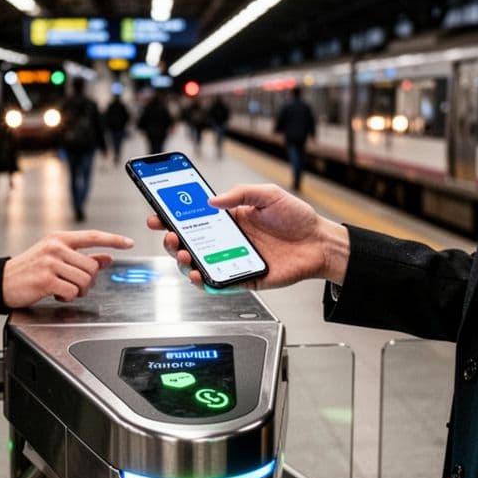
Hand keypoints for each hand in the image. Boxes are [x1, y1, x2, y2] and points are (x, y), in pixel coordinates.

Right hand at [2, 230, 134, 306]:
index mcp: (59, 239)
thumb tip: (106, 258)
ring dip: (78, 290)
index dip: (113, 240)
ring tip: (63, 289)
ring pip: (84, 280)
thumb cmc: (28, 270)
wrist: (1, 281)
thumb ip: (81, 257)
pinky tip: (55, 294)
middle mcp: (56, 248)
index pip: (93, 236)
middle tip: (74, 285)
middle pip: (91, 266)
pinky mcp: (46, 279)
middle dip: (88, 281)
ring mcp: (51, 263)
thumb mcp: (55, 258)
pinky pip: (72, 292)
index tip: (128, 243)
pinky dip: (67, 297)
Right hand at [145, 183, 348, 289]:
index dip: (173, 218)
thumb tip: (212, 201)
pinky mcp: (244, 278)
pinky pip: (218, 282)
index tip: (158, 215)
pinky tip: (198, 274)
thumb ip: (241, 194)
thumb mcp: (268, 195)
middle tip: (168, 236)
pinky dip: (204, 281)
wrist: (320, 243)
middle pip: (190, 243)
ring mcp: (233, 260)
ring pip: (199, 264)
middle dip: (172, 241)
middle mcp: (228, 240)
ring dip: (184, 261)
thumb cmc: (297, 218)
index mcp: (230, 219)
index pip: (194, 219)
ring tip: (182, 254)